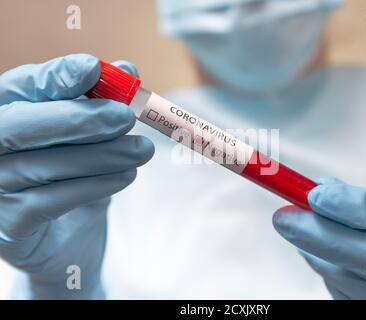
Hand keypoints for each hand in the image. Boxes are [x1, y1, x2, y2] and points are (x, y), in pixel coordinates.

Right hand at [0, 54, 153, 298]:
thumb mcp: (88, 135)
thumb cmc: (75, 174)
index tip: (92, 69)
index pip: (19, 87)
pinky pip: (54, 201)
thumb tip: (127, 69)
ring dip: (101, 155)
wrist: (67, 237)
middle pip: (19, 125)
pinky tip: (126, 175)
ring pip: (43, 165)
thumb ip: (101, 101)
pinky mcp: (11, 225)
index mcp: (3, 114)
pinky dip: (97, 185)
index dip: (55, 76)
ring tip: (141, 150)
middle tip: (126, 116)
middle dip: (79, 117)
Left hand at [273, 177, 365, 298]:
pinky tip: (316, 254)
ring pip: (356, 286)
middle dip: (322, 237)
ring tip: (294, 228)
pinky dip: (327, 273)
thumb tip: (321, 190)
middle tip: (283, 217)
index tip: (316, 194)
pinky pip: (349, 298)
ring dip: (317, 256)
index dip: (358, 209)